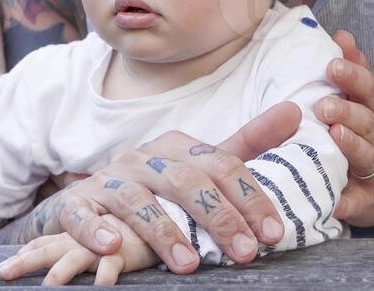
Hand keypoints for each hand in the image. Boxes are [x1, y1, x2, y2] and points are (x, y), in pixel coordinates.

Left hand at [0, 213, 155, 285]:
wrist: (164, 197)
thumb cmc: (133, 223)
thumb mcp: (104, 231)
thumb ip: (80, 241)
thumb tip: (50, 257)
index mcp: (80, 222)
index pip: (48, 240)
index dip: (27, 253)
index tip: (6, 267)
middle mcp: (87, 230)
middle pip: (51, 247)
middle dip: (27, 261)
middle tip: (4, 273)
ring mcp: (105, 238)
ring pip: (74, 257)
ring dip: (59, 274)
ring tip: (47, 287)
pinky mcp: (125, 249)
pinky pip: (111, 266)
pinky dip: (103, 278)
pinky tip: (97, 288)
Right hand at [9, 100, 300, 272]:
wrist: (92, 200)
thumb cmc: (159, 187)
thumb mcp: (202, 165)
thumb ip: (247, 142)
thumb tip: (295, 110)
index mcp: (178, 147)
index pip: (223, 165)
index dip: (251, 199)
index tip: (274, 233)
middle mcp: (145, 157)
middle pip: (186, 181)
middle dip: (218, 218)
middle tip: (245, 253)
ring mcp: (109, 180)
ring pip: (137, 200)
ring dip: (164, 232)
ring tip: (188, 264)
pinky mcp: (77, 205)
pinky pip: (83, 214)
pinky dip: (95, 230)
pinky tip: (112, 246)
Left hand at [315, 30, 373, 227]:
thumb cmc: (372, 134)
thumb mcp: (368, 101)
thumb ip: (355, 69)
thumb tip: (341, 33)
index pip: (368, 88)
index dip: (352, 76)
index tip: (332, 64)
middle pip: (366, 121)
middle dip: (346, 111)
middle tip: (322, 105)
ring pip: (366, 157)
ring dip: (351, 147)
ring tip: (333, 136)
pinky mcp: (367, 201)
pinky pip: (356, 203)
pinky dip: (345, 202)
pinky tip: (330, 200)